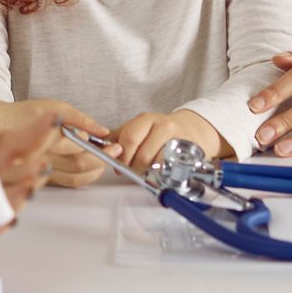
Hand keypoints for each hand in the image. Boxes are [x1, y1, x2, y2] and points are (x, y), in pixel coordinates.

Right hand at [0, 98, 115, 186]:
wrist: (2, 125)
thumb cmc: (26, 113)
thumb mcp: (56, 107)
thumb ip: (81, 119)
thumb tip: (102, 131)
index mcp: (48, 138)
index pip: (80, 149)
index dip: (100, 148)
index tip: (112, 143)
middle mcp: (45, 158)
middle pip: (80, 166)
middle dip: (102, 160)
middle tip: (114, 151)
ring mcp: (43, 170)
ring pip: (76, 178)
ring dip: (95, 171)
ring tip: (104, 159)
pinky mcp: (44, 178)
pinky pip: (69, 182)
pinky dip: (84, 177)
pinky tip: (90, 167)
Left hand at [113, 109, 227, 172]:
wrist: (191, 128)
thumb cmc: (160, 130)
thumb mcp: (139, 128)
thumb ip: (119, 136)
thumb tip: (99, 146)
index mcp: (146, 119)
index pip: (129, 138)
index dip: (121, 155)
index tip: (117, 164)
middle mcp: (162, 125)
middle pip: (142, 154)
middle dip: (133, 167)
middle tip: (130, 171)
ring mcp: (176, 138)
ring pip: (156, 163)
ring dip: (147, 172)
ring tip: (144, 171)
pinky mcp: (187, 150)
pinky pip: (170, 167)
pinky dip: (161, 173)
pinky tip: (158, 171)